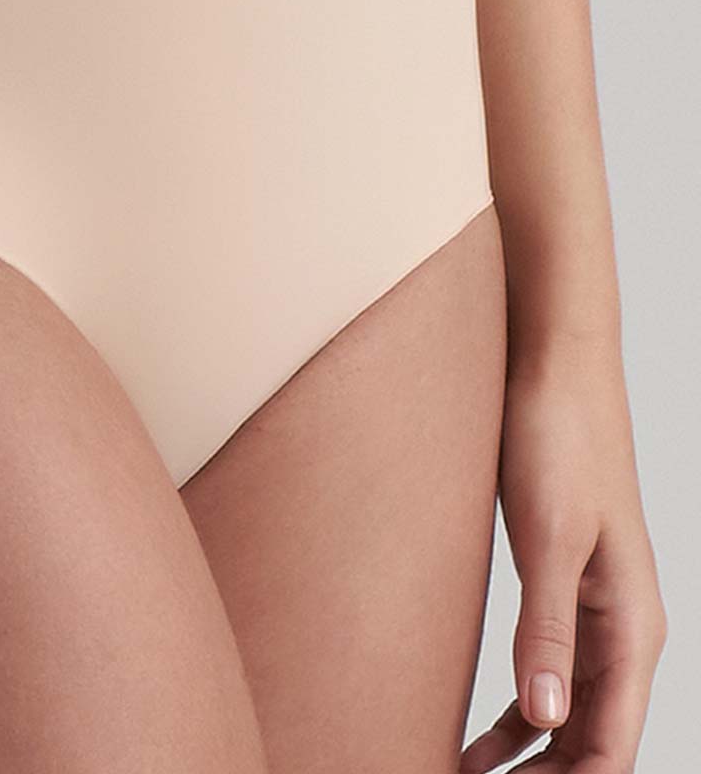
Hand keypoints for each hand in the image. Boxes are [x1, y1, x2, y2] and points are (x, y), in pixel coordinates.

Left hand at [460, 335, 667, 772]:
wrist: (551, 370)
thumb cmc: (559, 442)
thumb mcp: (551, 537)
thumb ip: (550, 628)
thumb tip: (548, 715)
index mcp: (630, 626)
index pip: (612, 744)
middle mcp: (618, 628)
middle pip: (590, 739)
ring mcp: (588, 609)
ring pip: (566, 712)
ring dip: (525, 758)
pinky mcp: (555, 584)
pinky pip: (544, 671)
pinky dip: (515, 714)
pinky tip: (475, 735)